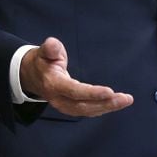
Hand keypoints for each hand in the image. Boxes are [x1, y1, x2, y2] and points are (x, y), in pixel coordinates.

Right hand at [19, 37, 133, 116]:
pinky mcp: (70, 106)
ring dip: (107, 107)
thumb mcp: (43, 51)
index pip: (74, 91)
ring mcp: (64, 105)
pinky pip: (87, 111)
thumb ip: (50, 48)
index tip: (110, 91)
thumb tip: (52, 44)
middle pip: (83, 106)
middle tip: (125, 99)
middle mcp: (59, 99)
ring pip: (87, 111)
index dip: (92, 93)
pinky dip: (102, 108)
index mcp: (53, 84)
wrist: (31, 75)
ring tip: (125, 100)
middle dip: (105, 103)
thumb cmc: (42, 61)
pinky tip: (116, 104)